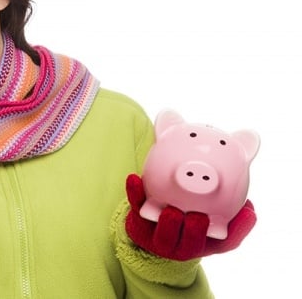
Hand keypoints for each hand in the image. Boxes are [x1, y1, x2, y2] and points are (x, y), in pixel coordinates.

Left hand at [124, 173, 255, 260]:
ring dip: (169, 224)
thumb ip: (224, 177)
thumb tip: (250, 139)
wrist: (150, 222)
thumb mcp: (208, 197)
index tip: (248, 211)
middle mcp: (184, 243)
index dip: (239, 230)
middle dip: (197, 234)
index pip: (228, 240)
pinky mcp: (138, 223)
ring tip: (172, 211)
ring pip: (164, 237)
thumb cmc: (188, 207)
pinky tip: (134, 178)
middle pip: (193, 245)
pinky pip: (136, 208)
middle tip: (199, 217)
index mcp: (207, 239)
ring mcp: (159, 237)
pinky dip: (135, 194)